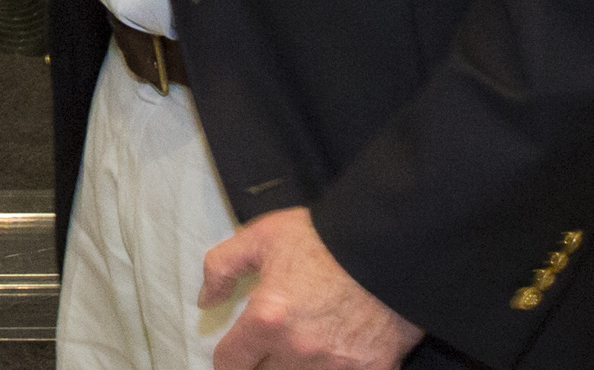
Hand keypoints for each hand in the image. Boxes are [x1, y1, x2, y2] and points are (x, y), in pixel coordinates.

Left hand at [203, 207, 422, 368]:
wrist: (388, 246)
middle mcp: (298, 351)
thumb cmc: (323, 239)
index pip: (229, 363)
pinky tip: (332, 360)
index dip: (227, 360)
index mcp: (267, 319)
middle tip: (266, 352)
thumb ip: (222, 266)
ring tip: (299, 354)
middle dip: (260, 366)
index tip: (234, 355)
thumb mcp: (261, 237)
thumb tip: (205, 300)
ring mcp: (336, 368)